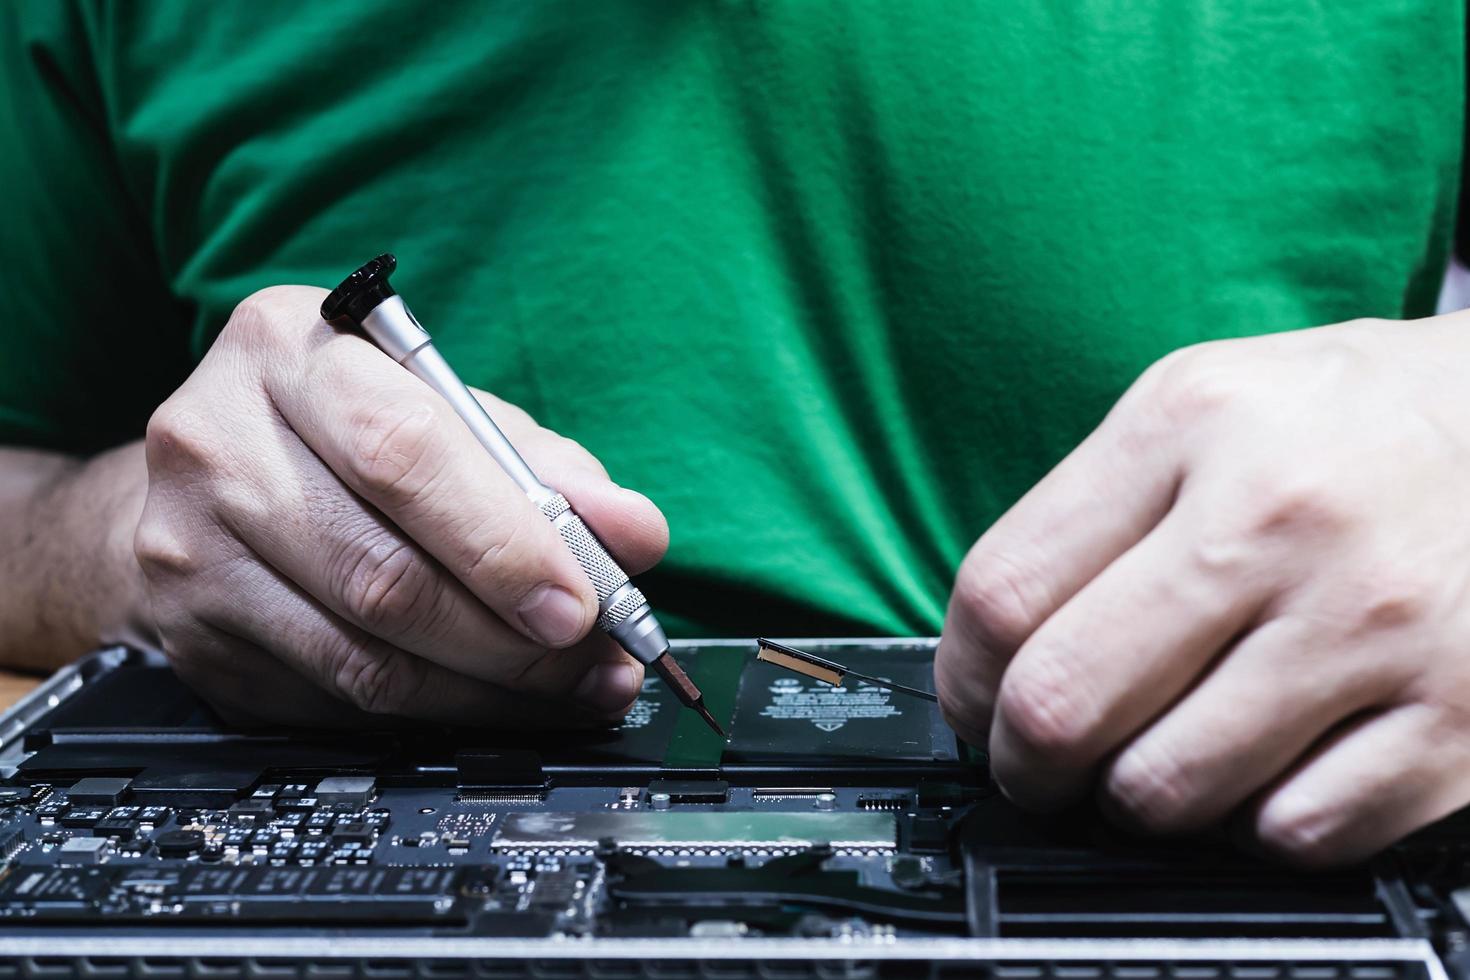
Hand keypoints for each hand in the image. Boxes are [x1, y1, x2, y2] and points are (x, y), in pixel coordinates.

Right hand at [135, 286, 667, 726]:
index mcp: (289, 351)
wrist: (208, 474)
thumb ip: (543, 466)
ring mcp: (189, 549)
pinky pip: (334, 700)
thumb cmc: (345, 431)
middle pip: (383, 574)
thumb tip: (635, 533)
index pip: (404, 456)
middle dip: (510, 637)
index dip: (504, 545)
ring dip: (486, 690)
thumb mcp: (444, 411)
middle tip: (591, 659)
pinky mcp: (192, 639)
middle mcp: (218, 444)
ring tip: (566, 688)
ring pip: (363, 658)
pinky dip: (432, 713)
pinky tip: (490, 702)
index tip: (584, 602)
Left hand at [936, 313, 1469, 864]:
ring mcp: (1372, 622)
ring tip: (1150, 764)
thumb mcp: (1198, 404)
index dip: (962, 679)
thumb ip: (1088, 514)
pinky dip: (1252, 827)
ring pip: (1167, 789)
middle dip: (1024, 762)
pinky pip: (1295, 832)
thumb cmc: (1339, 423)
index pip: (1003, 594)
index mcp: (1189, 426)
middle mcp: (1277, 521)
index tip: (975, 705)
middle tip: (1036, 765)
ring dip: (1131, 801)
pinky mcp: (1456, 717)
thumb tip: (993, 657)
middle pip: (1064, 703)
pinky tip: (1259, 773)